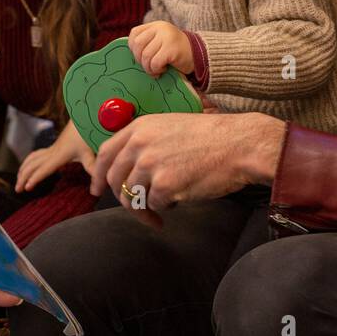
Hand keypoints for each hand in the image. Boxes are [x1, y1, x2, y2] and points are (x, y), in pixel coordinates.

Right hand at [15, 123, 94, 192]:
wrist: (84, 118)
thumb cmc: (87, 135)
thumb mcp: (90, 153)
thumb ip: (92, 168)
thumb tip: (96, 187)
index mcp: (60, 155)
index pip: (44, 169)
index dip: (35, 178)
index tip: (26, 187)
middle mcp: (52, 152)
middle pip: (32, 165)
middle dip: (23, 177)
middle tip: (17, 189)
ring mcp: (51, 149)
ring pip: (31, 159)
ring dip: (23, 170)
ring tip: (18, 182)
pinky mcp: (52, 148)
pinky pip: (35, 155)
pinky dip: (27, 163)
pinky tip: (27, 169)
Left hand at [90, 111, 286, 213]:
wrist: (240, 144)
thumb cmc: (212, 137)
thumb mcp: (171, 126)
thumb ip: (146, 142)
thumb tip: (128, 168)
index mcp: (140, 127)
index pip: (106, 153)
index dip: (98, 174)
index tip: (96, 188)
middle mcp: (140, 144)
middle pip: (115, 180)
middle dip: (123, 198)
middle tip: (138, 209)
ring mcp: (150, 165)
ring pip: (133, 197)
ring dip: (147, 206)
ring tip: (166, 206)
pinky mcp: (164, 185)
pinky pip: (156, 205)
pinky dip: (167, 207)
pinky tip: (183, 197)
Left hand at [128, 21, 193, 76]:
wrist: (198, 55)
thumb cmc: (176, 51)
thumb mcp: (160, 41)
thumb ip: (148, 42)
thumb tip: (131, 53)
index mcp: (155, 25)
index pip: (134, 34)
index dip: (133, 48)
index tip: (140, 56)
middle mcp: (160, 28)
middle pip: (138, 45)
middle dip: (139, 59)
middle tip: (147, 66)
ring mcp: (166, 38)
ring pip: (146, 55)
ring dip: (148, 68)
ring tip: (155, 71)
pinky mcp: (171, 49)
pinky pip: (155, 63)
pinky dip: (156, 70)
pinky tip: (162, 70)